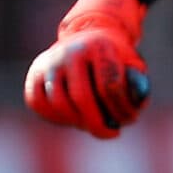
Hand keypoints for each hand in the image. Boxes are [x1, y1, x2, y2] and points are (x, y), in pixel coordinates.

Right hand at [24, 0, 151, 138]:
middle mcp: (70, 51)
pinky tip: (74, 119)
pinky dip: (56, 119)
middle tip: (110, 134)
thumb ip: (138, 87)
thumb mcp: (133, 66)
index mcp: (98, 46)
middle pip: (81, 98)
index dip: (122, 109)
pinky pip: (39, 104)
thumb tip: (135, 107)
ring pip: (59, 104)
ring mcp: (48, 61)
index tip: (130, 120)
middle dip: (98, 124)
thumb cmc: (114, 59)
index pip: (109, 86)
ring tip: (92, 125)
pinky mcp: (34, 73)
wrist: (87, 38)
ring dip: (78, 123)